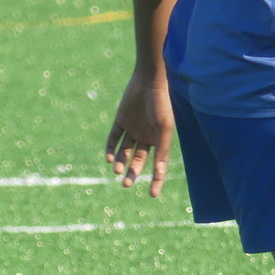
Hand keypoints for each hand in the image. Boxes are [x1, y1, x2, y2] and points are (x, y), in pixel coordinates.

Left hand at [104, 68, 174, 197]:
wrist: (150, 79)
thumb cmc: (161, 103)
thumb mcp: (164, 128)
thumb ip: (162, 149)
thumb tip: (160, 172)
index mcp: (159, 140)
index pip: (157, 165)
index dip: (156, 180)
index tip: (153, 195)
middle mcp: (145, 136)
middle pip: (137, 161)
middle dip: (132, 173)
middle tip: (126, 184)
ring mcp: (132, 129)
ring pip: (124, 152)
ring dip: (121, 162)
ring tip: (117, 170)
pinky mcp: (120, 120)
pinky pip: (114, 138)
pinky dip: (111, 149)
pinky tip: (110, 157)